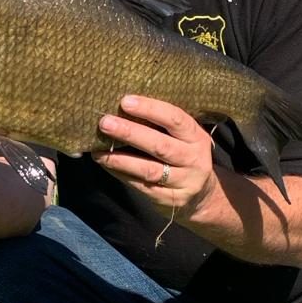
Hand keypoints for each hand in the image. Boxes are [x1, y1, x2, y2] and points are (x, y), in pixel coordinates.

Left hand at [93, 95, 218, 214]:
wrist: (202, 196)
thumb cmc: (184, 154)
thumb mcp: (184, 138)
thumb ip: (163, 125)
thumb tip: (124, 106)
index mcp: (197, 137)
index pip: (175, 119)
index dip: (150, 109)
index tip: (125, 102)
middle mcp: (194, 160)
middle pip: (160, 146)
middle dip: (130, 133)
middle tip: (105, 123)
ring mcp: (183, 183)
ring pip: (149, 170)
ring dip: (120, 160)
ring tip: (98, 152)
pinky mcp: (170, 200)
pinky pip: (142, 186)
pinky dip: (121, 174)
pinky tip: (106, 165)